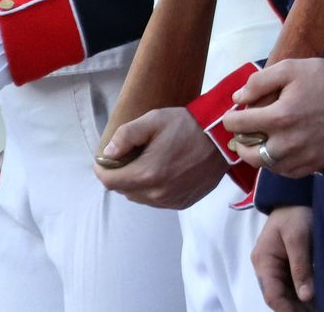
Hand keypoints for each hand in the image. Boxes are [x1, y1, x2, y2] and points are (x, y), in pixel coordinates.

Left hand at [94, 107, 228, 208]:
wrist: (221, 138)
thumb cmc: (187, 126)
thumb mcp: (154, 120)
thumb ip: (126, 135)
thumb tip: (108, 153)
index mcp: (147, 173)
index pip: (109, 182)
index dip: (102, 170)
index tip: (103, 160)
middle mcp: (157, 193)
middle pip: (124, 191)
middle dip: (120, 175)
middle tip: (128, 157)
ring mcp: (171, 201)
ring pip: (140, 197)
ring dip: (137, 184)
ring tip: (147, 163)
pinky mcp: (183, 202)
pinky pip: (158, 201)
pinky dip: (154, 189)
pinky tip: (163, 172)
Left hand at [219, 58, 323, 177]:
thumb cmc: (322, 79)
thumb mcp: (289, 68)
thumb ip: (259, 82)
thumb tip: (237, 98)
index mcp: (279, 117)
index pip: (239, 126)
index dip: (230, 120)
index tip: (231, 117)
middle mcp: (287, 143)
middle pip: (250, 155)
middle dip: (241, 145)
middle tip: (242, 137)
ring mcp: (302, 157)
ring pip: (268, 166)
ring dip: (259, 156)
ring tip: (261, 144)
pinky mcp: (315, 164)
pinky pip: (288, 172)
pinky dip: (279, 165)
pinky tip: (281, 152)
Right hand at [251, 205, 314, 310]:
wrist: (297, 194)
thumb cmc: (295, 212)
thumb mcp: (298, 237)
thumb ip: (301, 267)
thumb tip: (306, 297)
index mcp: (264, 262)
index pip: (272, 295)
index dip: (287, 310)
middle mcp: (267, 268)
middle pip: (279, 297)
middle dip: (296, 309)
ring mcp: (277, 267)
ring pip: (287, 294)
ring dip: (301, 304)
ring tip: (321, 308)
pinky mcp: (288, 264)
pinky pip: (294, 285)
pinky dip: (304, 294)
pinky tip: (319, 300)